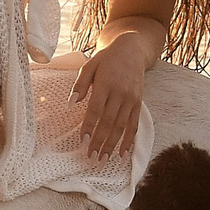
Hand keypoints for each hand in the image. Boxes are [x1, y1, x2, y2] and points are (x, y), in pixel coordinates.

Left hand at [69, 32, 152, 160]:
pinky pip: (134, 124)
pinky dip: (129, 140)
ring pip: (122, 126)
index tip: (83, 142)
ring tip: (104, 159)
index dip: (89, 126)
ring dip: (112, 144)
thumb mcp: (89, 66)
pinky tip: (122, 153)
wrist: (132, 50)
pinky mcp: (139, 103)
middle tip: (92, 157)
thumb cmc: (106, 59)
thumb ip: (80, 85)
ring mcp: (131, 99)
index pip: (96, 109)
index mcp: (106, 84)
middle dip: (100, 141)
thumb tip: (71, 104)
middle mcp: (120, 93)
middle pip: (109, 122)